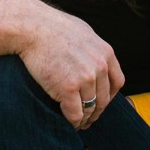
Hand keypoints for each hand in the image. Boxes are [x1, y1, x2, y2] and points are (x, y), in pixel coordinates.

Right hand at [16, 1, 124, 129]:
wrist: (32, 27)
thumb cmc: (52, 27)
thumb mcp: (83, 33)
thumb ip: (94, 49)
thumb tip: (98, 62)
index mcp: (106, 53)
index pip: (117, 82)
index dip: (108, 96)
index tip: (99, 102)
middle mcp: (99, 66)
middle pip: (103, 99)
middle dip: (96, 111)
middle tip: (88, 118)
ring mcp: (85, 78)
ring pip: (89, 108)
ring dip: (84, 118)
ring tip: (78, 122)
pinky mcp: (68, 88)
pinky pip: (75, 114)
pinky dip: (73, 122)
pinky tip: (69, 122)